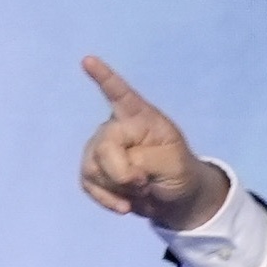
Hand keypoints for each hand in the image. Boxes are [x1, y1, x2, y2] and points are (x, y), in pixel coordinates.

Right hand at [78, 56, 229, 230]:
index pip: (120, 94)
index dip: (104, 78)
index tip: (88, 61)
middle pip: (104, 147)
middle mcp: (117, 127)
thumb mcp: (173, 164)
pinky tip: (124, 206)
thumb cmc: (178, 172)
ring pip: (92, 167)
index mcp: (140, 117)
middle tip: (144, 184)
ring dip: (118, 188)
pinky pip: (87, 183)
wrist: (175, 198)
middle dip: (122, 174)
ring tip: (140, 189)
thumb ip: (145, 160)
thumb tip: (120, 172)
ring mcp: (101, 147)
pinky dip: (106, 199)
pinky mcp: (93, 169)